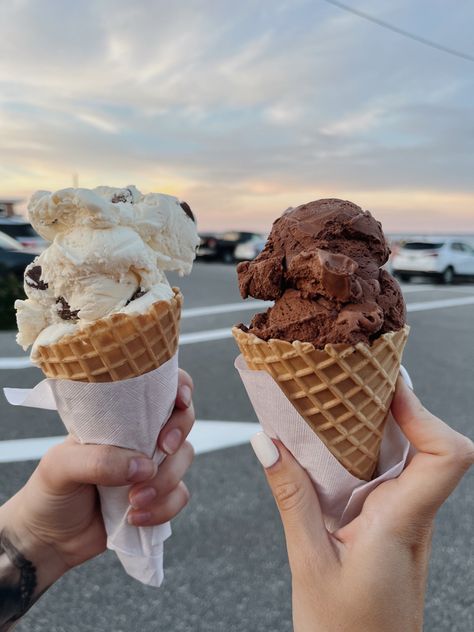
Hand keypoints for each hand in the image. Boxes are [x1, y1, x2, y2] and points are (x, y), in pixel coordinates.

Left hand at [0, 369, 194, 580]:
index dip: (178, 387)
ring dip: (165, 481)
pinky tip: (135, 517)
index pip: (156, 389)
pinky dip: (163, 508)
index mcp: (117, 418)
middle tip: (163, 449)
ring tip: (133, 501)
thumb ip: (99, 461)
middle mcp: (139, 437)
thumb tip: (144, 466)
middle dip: (178, 433)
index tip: (180, 401)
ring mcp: (151, 466)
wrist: (48, 541)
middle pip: (182, 419)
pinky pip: (179, 495)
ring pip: (184, 458)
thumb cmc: (49, 492)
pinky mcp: (158, 497)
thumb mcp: (60, 466)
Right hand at [251, 378, 473, 631]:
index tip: (384, 386)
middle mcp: (413, 515)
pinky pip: (387, 473)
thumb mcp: (309, 563)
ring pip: (408, 455)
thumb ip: (292, 498)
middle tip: (352, 377)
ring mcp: (405, 520)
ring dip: (378, 423)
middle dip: (394, 403)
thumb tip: (267, 443)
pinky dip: (364, 448)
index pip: (447, 455)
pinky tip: (333, 442)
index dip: (423, 412)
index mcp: (402, 522)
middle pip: (428, 442)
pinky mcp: (390, 525)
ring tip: (339, 399)